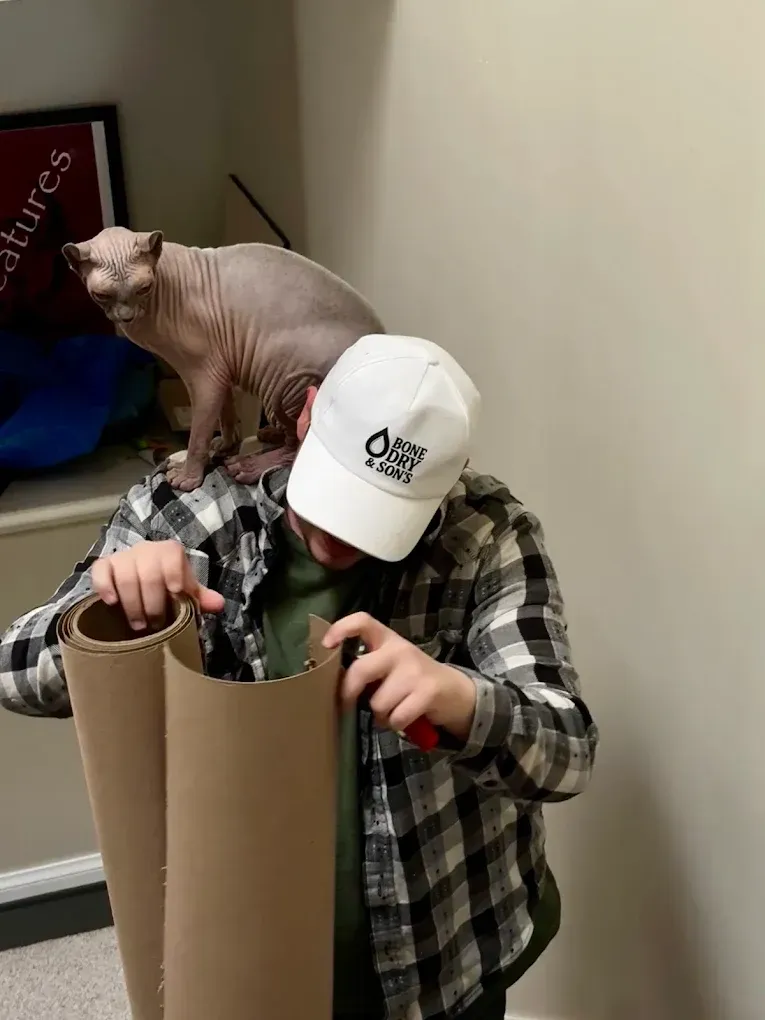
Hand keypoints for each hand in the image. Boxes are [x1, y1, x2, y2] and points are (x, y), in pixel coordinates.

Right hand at [91, 540, 224, 630]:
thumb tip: (218, 604)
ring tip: (138, 625)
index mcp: (169, 551)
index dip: (175, 579)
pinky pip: (100, 571)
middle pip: (149, 574)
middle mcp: (146, 549)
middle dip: (153, 604)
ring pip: (124, 576)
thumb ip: (201, 596)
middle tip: (155, 626)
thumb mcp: (186, 589)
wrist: (142, 573)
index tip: (175, 599)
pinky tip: (112, 603)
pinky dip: (104, 587)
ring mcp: (123, 556)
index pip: (173, 559)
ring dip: (132, 604)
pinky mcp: (104, 565)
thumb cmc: (168, 583)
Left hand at [323, 613, 476, 742]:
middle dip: (348, 693)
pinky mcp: (428, 691)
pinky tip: (404, 718)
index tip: (326, 645)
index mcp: (387, 639)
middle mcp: (400, 649)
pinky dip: (396, 724)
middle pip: (361, 670)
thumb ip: (367, 669)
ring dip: (380, 715)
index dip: (341, 629)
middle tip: (347, 705)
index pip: (363, 621)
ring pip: (378, 702)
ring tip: (391, 711)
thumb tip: (332, 685)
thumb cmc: (412, 679)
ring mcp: (415, 670)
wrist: (455, 692)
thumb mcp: (390, 666)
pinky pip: (396, 717)